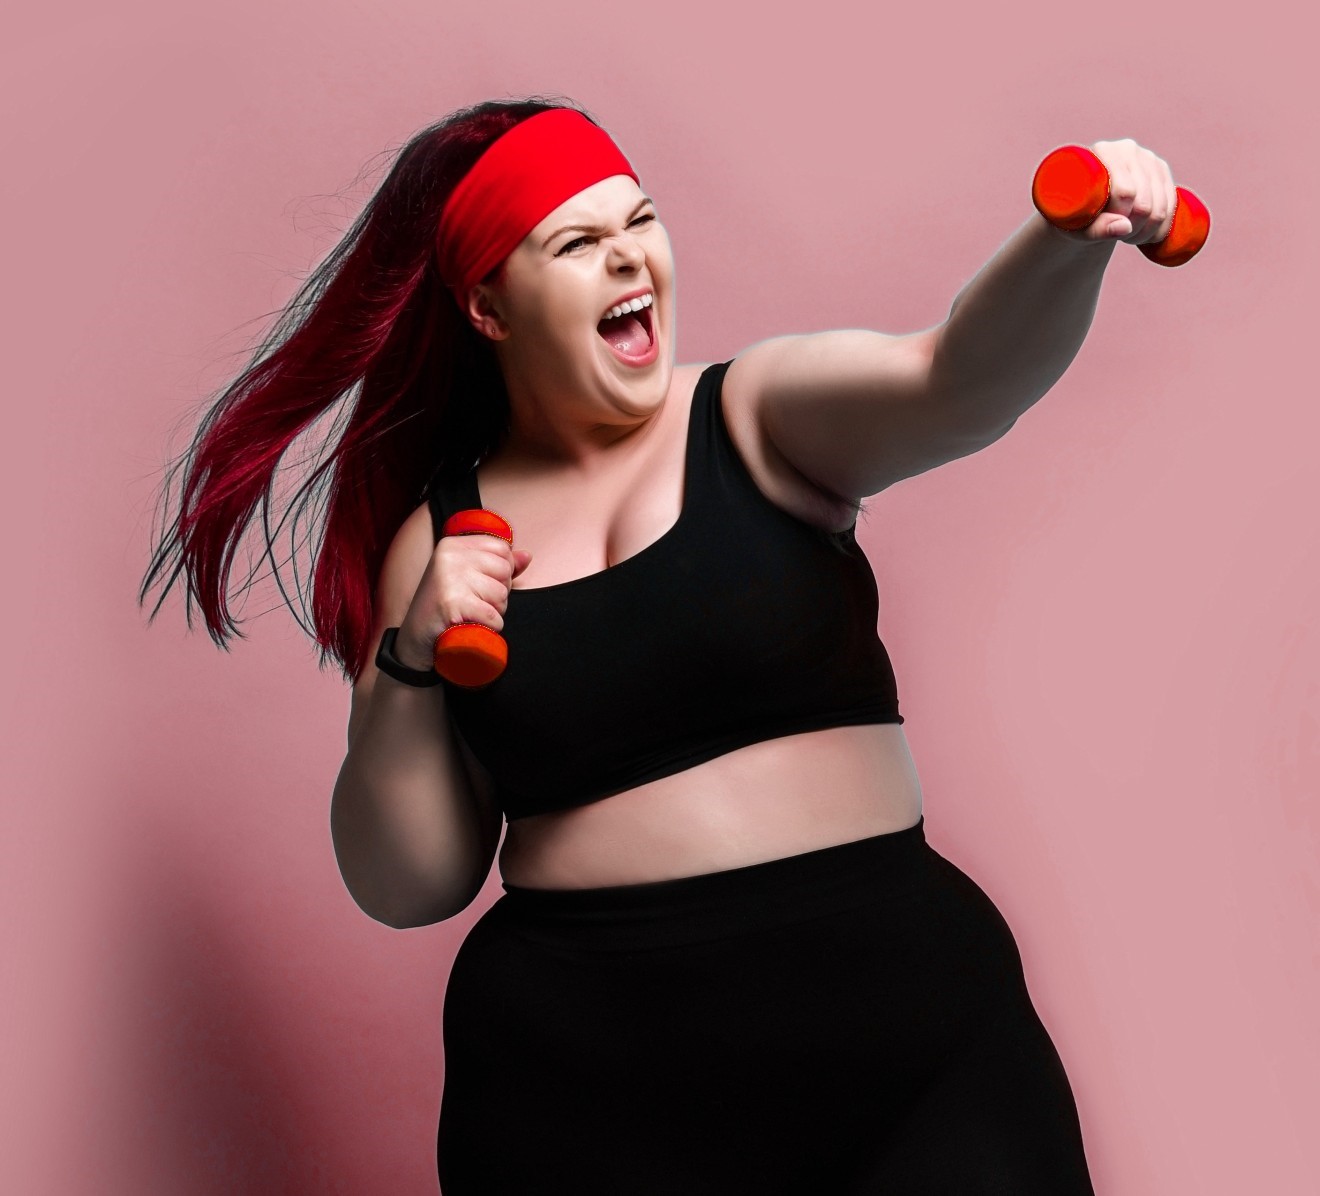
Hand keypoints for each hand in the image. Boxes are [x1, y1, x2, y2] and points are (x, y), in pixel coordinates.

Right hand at [397, 536, 532, 669]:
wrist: (414, 639)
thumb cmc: (446, 607)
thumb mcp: (469, 578)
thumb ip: (499, 564)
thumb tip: (527, 556)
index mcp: (453, 545)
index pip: (502, 549)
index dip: (502, 572)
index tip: (480, 585)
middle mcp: (449, 556)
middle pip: (504, 570)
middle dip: (499, 593)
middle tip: (474, 603)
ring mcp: (449, 578)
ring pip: (501, 594)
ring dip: (493, 612)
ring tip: (470, 614)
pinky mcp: (452, 603)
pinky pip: (493, 616)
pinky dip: (488, 627)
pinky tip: (470, 625)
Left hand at [1058, 138, 1179, 246]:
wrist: (1083, 206)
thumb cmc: (1074, 214)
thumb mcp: (1077, 225)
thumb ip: (1096, 229)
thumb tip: (1124, 227)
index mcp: (1102, 153)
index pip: (1125, 192)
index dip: (1119, 217)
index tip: (1104, 225)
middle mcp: (1127, 150)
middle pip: (1144, 202)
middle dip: (1132, 228)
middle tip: (1116, 235)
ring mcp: (1148, 159)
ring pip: (1160, 207)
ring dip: (1146, 231)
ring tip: (1127, 235)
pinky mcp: (1161, 171)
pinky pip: (1172, 204)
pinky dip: (1160, 227)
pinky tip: (1146, 234)